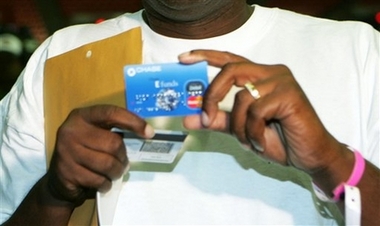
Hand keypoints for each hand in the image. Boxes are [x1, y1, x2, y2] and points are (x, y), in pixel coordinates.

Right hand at [47, 105, 153, 205]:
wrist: (58, 181)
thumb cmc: (84, 154)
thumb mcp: (94, 136)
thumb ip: (112, 132)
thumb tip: (146, 133)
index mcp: (82, 116)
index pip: (111, 113)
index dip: (132, 121)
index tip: (149, 132)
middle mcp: (71, 130)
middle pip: (113, 143)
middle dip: (123, 157)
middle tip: (124, 164)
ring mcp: (66, 151)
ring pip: (107, 164)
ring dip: (116, 172)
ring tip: (114, 173)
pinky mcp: (67, 172)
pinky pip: (98, 180)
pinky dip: (106, 184)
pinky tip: (103, 183)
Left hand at [180, 50, 344, 173]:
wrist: (309, 156)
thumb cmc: (279, 138)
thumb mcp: (241, 129)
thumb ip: (216, 120)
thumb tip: (188, 118)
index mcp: (259, 76)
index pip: (229, 59)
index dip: (206, 56)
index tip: (184, 58)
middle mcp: (270, 73)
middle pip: (230, 71)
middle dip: (212, 96)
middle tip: (205, 118)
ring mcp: (281, 81)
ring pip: (241, 97)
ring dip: (239, 127)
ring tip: (248, 140)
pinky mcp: (289, 95)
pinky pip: (256, 111)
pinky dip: (252, 132)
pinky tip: (260, 142)